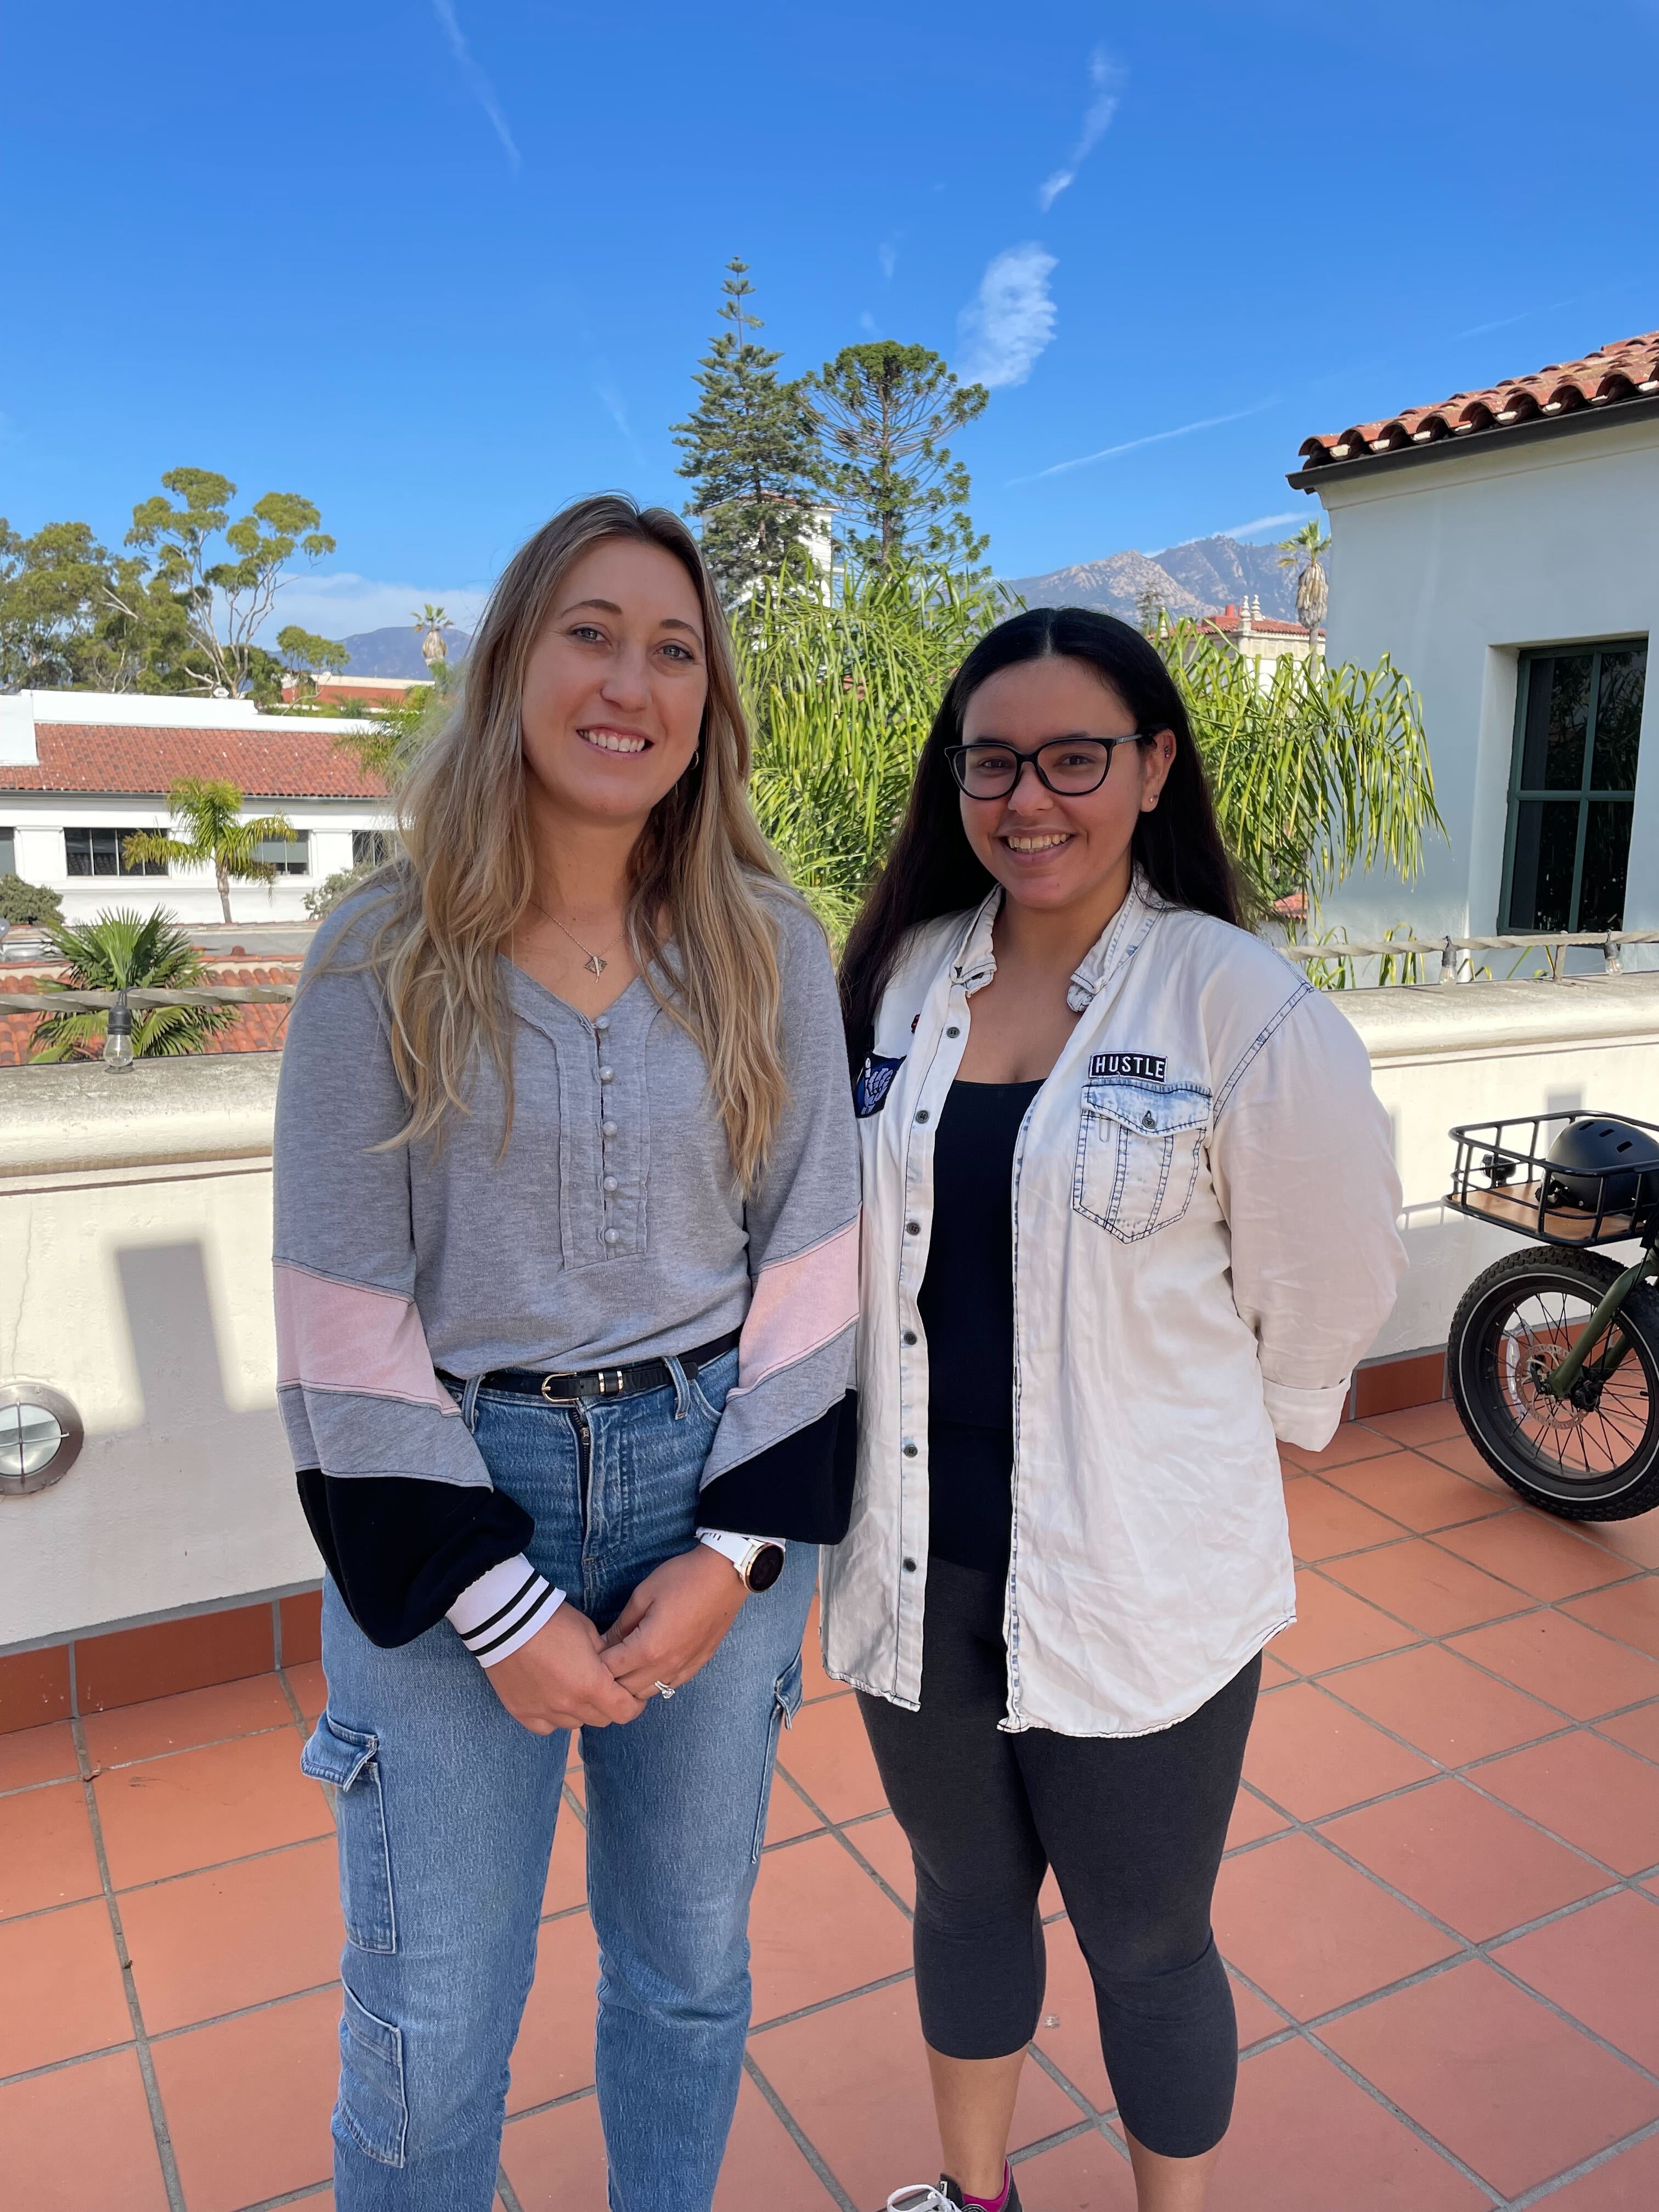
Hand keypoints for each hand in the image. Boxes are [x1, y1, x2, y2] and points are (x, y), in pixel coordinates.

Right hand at [486, 1603, 644, 1735]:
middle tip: (605, 1688)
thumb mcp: (589, 1632)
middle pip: (601, 1719)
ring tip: (574, 1688)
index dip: (634, 1705)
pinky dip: (553, 1716)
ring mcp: (544, 1712)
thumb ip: (605, 1657)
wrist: (505, 1619)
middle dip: (609, 1706)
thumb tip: (613, 1670)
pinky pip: (546, 1726)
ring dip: (580, 1710)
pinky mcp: (522, 1712)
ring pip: (574, 1724)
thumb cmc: (552, 1619)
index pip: (625, 1711)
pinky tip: (552, 1698)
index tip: (633, 1696)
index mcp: (591, 1685)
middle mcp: (569, 1706)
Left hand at [599, 1546, 746, 1698]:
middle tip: (603, 1659)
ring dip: (631, 1683)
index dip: (594, 1662)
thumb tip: (605, 1642)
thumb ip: (622, 1623)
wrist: (725, 1574)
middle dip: (609, 1678)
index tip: (588, 1651)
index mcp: (648, 1648)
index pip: (609, 1670)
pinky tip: (650, 1665)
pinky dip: (654, 1681)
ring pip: (648, 1692)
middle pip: (626, 1689)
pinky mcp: (697, 1665)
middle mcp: (666, 1665)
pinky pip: (669, 1685)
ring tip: (624, 1665)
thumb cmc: (682, 1578)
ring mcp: (684, 1668)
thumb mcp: (643, 1594)